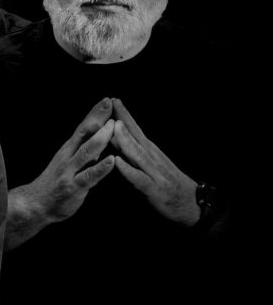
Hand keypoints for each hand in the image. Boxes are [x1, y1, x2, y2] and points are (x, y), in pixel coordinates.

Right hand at [12, 99, 115, 237]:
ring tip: (112, 127)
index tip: (107, 100)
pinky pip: (88, 176)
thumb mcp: (69, 163)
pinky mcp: (72, 187)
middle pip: (84, 133)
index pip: (83, 128)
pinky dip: (100, 168)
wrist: (35, 205)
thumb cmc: (55, 184)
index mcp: (68, 150)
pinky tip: (111, 161)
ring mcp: (69, 171)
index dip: (94, 113)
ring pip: (86, 152)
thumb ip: (84, 152)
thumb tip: (101, 138)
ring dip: (100, 139)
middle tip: (109, 103)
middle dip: (97, 118)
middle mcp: (67, 157)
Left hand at [110, 98, 199, 224]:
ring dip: (125, 139)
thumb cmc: (167, 182)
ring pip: (137, 153)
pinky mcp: (153, 189)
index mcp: (150, 151)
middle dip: (123, 119)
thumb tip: (115, 136)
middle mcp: (152, 157)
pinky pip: (138, 178)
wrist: (192, 205)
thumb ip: (134, 151)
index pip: (136, 129)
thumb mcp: (151, 163)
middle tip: (111, 103)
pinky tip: (117, 161)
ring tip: (114, 125)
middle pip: (136, 136)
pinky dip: (128, 169)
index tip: (113, 99)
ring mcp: (154, 172)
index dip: (125, 114)